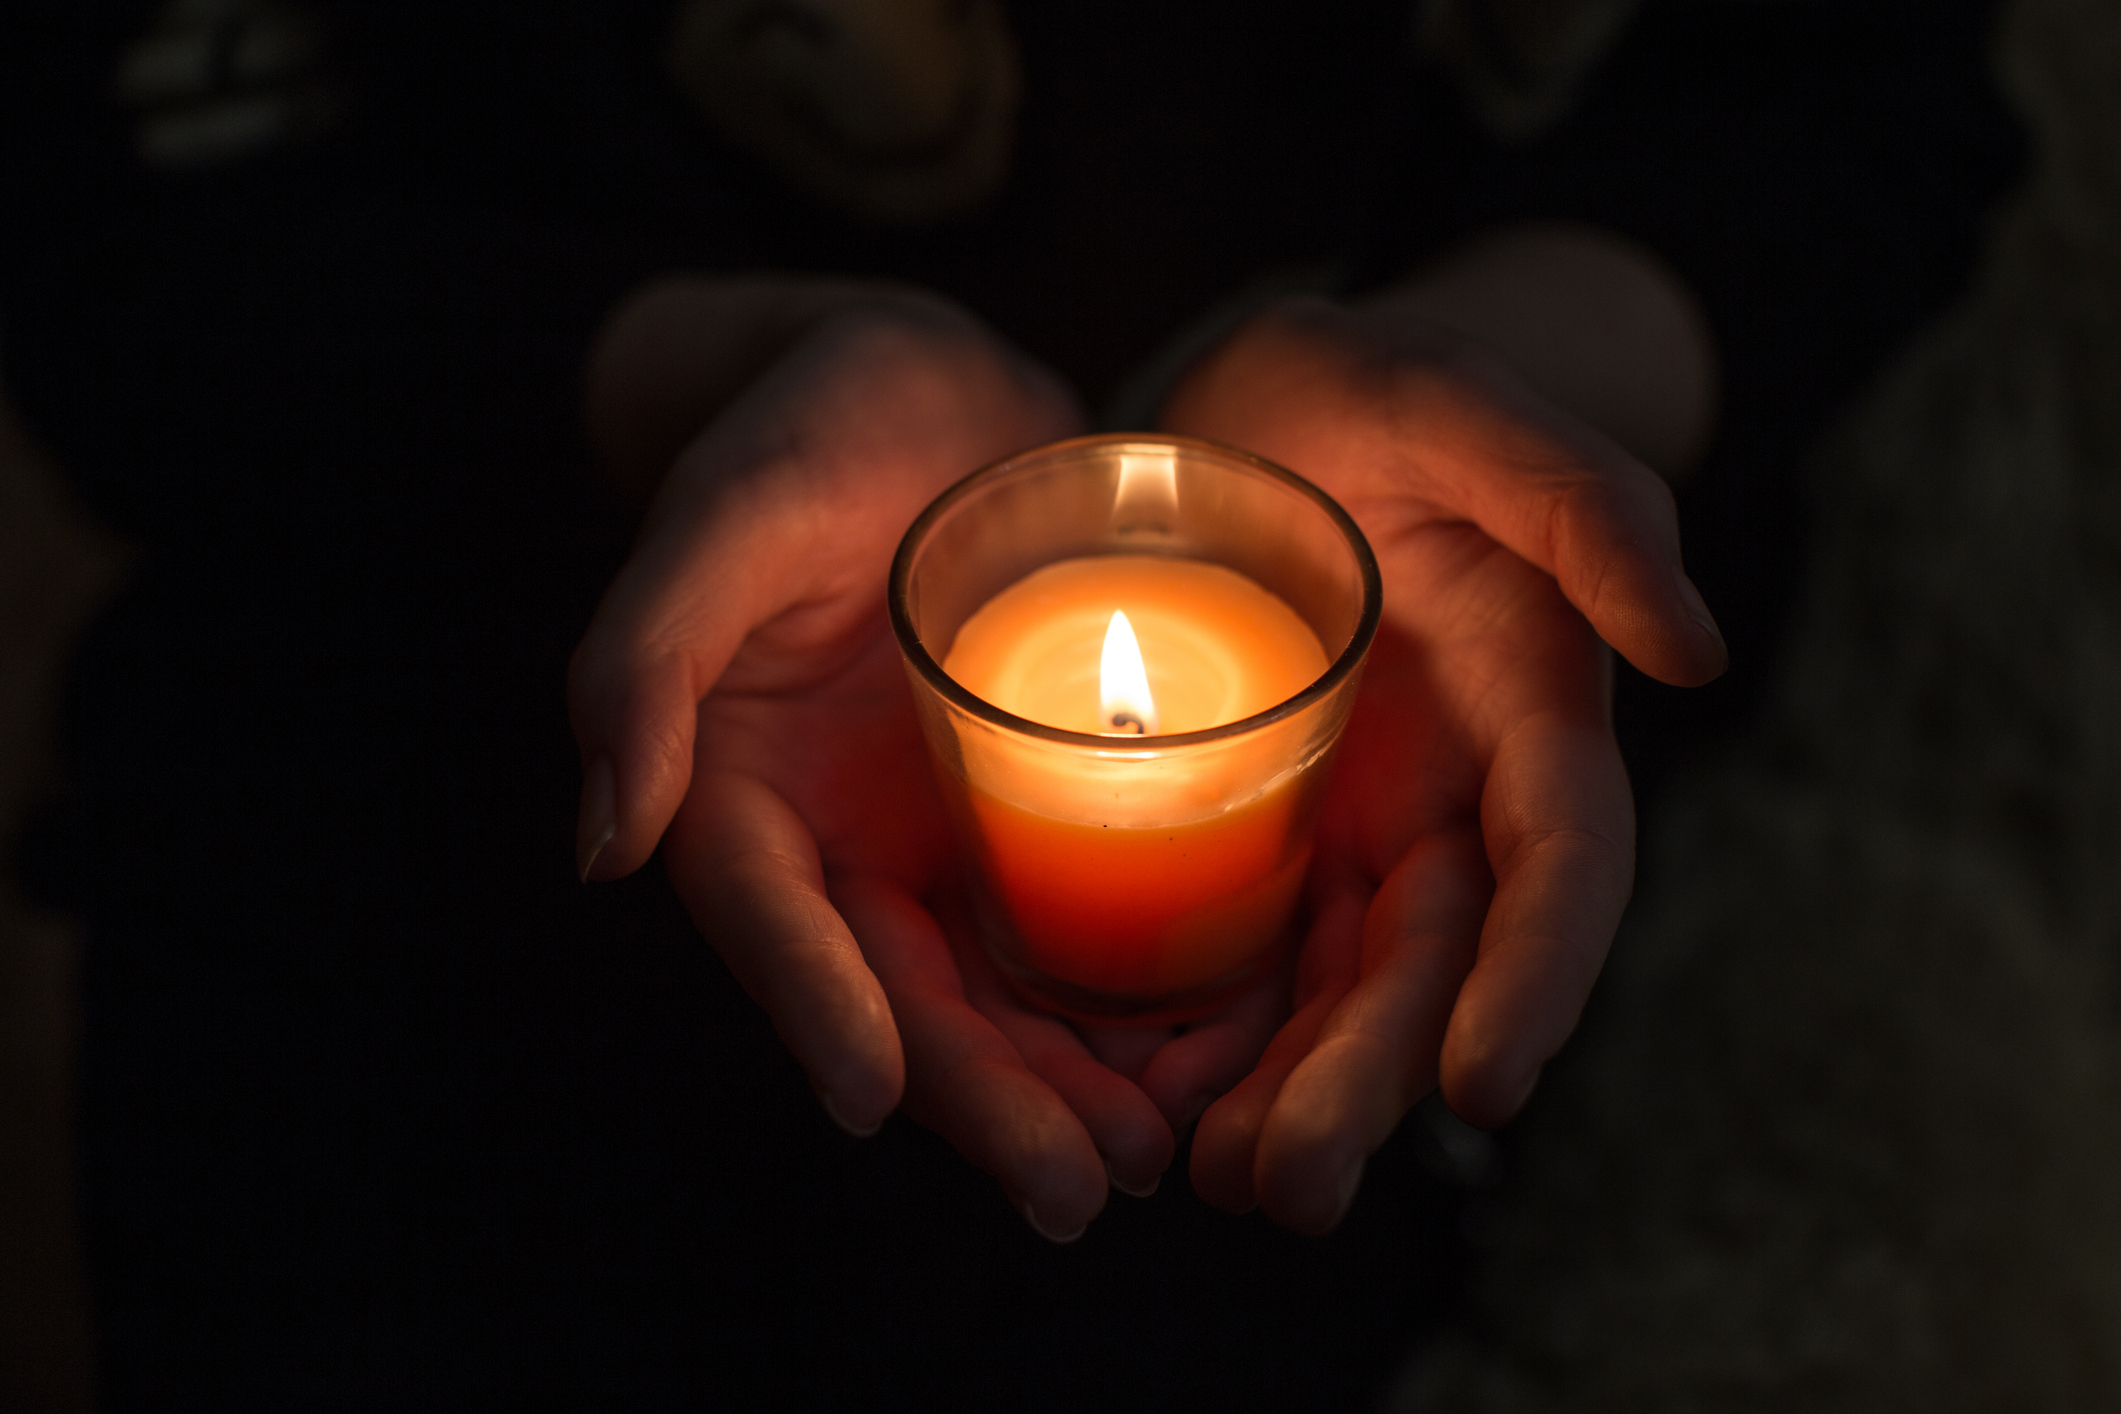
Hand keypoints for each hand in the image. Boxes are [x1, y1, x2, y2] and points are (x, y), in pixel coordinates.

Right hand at [571, 278, 1238, 1240]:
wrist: (939, 394)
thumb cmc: (809, 421)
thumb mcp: (726, 509)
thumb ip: (647, 656)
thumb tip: (606, 845)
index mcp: (737, 785)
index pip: (769, 919)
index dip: (817, 1010)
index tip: (876, 1103)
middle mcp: (836, 839)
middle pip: (899, 994)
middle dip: (980, 1097)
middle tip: (1074, 1189)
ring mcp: (938, 838)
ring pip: (993, 994)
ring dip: (1063, 1086)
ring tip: (1151, 1156)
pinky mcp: (1032, 819)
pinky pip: (1077, 928)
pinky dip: (1131, 1003)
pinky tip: (1211, 1056)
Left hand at [1157, 293, 1726, 1231]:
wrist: (1258, 409)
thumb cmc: (1374, 388)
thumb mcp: (1460, 403)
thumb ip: (1584, 500)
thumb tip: (1699, 651)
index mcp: (1529, 714)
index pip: (1561, 868)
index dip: (1537, 981)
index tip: (1482, 1088)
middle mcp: (1449, 796)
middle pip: (1432, 967)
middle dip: (1368, 1082)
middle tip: (1286, 1185)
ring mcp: (1351, 825)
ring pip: (1338, 991)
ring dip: (1286, 1094)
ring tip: (1210, 1179)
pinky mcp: (1257, 834)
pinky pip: (1245, 954)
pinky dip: (1208, 1035)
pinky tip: (1143, 1097)